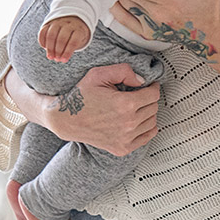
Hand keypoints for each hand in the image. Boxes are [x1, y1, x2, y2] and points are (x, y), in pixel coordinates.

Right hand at [23, 62, 158, 156]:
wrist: (66, 119)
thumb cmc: (82, 95)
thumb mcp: (99, 74)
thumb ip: (124, 71)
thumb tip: (143, 81)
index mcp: (125, 104)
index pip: (153, 95)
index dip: (153, 87)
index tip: (149, 85)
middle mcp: (128, 123)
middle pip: (154, 108)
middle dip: (149, 99)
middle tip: (139, 95)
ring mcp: (126, 138)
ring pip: (152, 122)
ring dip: (148, 113)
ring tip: (136, 107)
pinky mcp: (122, 148)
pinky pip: (147, 137)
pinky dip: (146, 128)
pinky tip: (138, 121)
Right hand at [38, 16, 90, 62]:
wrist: (74, 20)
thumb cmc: (77, 35)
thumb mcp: (80, 41)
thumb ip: (71, 49)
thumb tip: (59, 59)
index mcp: (78, 29)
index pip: (73, 41)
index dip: (68, 52)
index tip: (64, 60)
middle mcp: (68, 24)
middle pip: (61, 38)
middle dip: (58, 51)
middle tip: (57, 59)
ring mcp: (58, 22)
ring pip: (51, 35)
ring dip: (50, 47)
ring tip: (50, 57)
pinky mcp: (49, 23)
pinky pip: (43, 31)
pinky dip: (42, 41)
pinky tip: (44, 48)